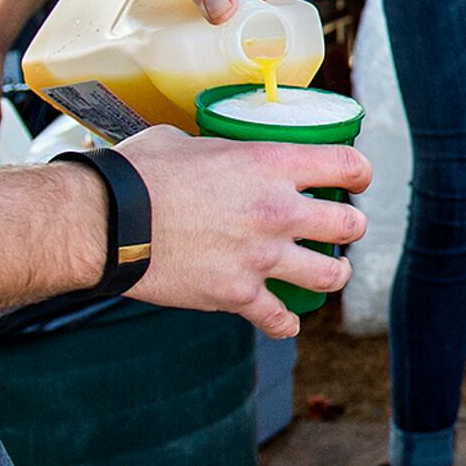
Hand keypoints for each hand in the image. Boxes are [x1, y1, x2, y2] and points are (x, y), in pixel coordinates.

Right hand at [113, 125, 371, 340]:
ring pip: (329, 275)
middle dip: (350, 227)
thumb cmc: (139, 173)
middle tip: (341, 229)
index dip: (359, 172)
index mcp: (271, 164)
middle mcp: (277, 211)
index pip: (347, 163)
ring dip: (332, 274)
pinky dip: (284, 323)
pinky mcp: (238, 295)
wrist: (106, 222)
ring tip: (326, 273)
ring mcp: (261, 257)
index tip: (357, 179)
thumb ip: (219, 150)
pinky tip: (286, 322)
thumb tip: (217, 155)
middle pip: (349, 225)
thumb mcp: (187, 142)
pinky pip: (279, 319)